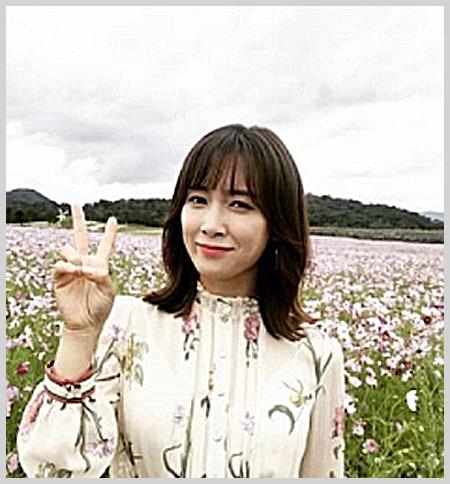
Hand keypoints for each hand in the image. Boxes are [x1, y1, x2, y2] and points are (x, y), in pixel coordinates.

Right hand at [52, 203, 117, 334]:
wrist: (87, 323)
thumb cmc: (101, 307)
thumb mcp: (109, 290)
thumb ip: (103, 275)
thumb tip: (88, 265)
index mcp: (100, 265)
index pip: (105, 245)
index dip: (109, 233)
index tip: (113, 219)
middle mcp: (85, 263)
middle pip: (80, 237)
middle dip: (78, 220)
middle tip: (75, 203)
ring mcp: (71, 269)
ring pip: (69, 249)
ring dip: (77, 257)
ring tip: (83, 271)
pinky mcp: (59, 278)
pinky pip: (60, 264)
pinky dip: (68, 266)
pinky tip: (76, 272)